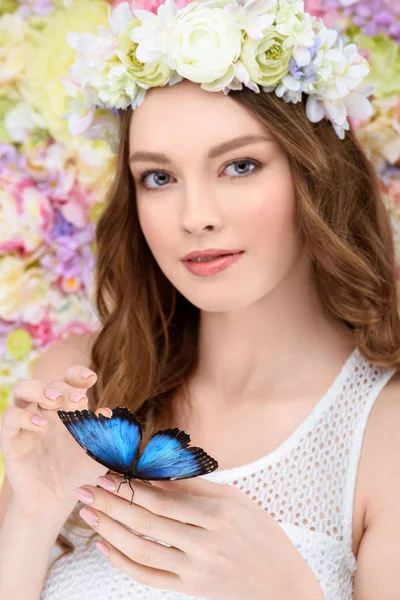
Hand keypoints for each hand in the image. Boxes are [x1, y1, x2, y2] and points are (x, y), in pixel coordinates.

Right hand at [0, 365, 110, 520]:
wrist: (55, 501)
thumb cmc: (78, 473)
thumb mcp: (98, 453)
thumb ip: (106, 434)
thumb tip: (107, 413)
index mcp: (68, 409)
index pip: (69, 380)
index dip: (77, 374)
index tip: (91, 378)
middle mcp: (46, 411)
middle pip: (49, 383)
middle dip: (64, 387)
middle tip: (78, 400)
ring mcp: (27, 423)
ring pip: (22, 389)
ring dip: (39, 389)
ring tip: (54, 401)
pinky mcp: (11, 439)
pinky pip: (10, 417)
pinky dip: (24, 416)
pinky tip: (42, 426)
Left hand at [74, 475, 323, 599]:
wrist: (283, 586)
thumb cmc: (262, 535)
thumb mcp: (237, 501)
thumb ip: (197, 488)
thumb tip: (156, 477)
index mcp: (217, 514)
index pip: (161, 498)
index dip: (130, 486)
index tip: (108, 474)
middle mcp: (204, 543)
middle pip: (145, 521)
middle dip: (110, 503)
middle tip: (85, 489)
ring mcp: (195, 571)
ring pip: (140, 549)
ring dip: (109, 530)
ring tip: (88, 514)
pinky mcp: (190, 591)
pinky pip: (148, 577)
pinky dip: (122, 563)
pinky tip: (104, 547)